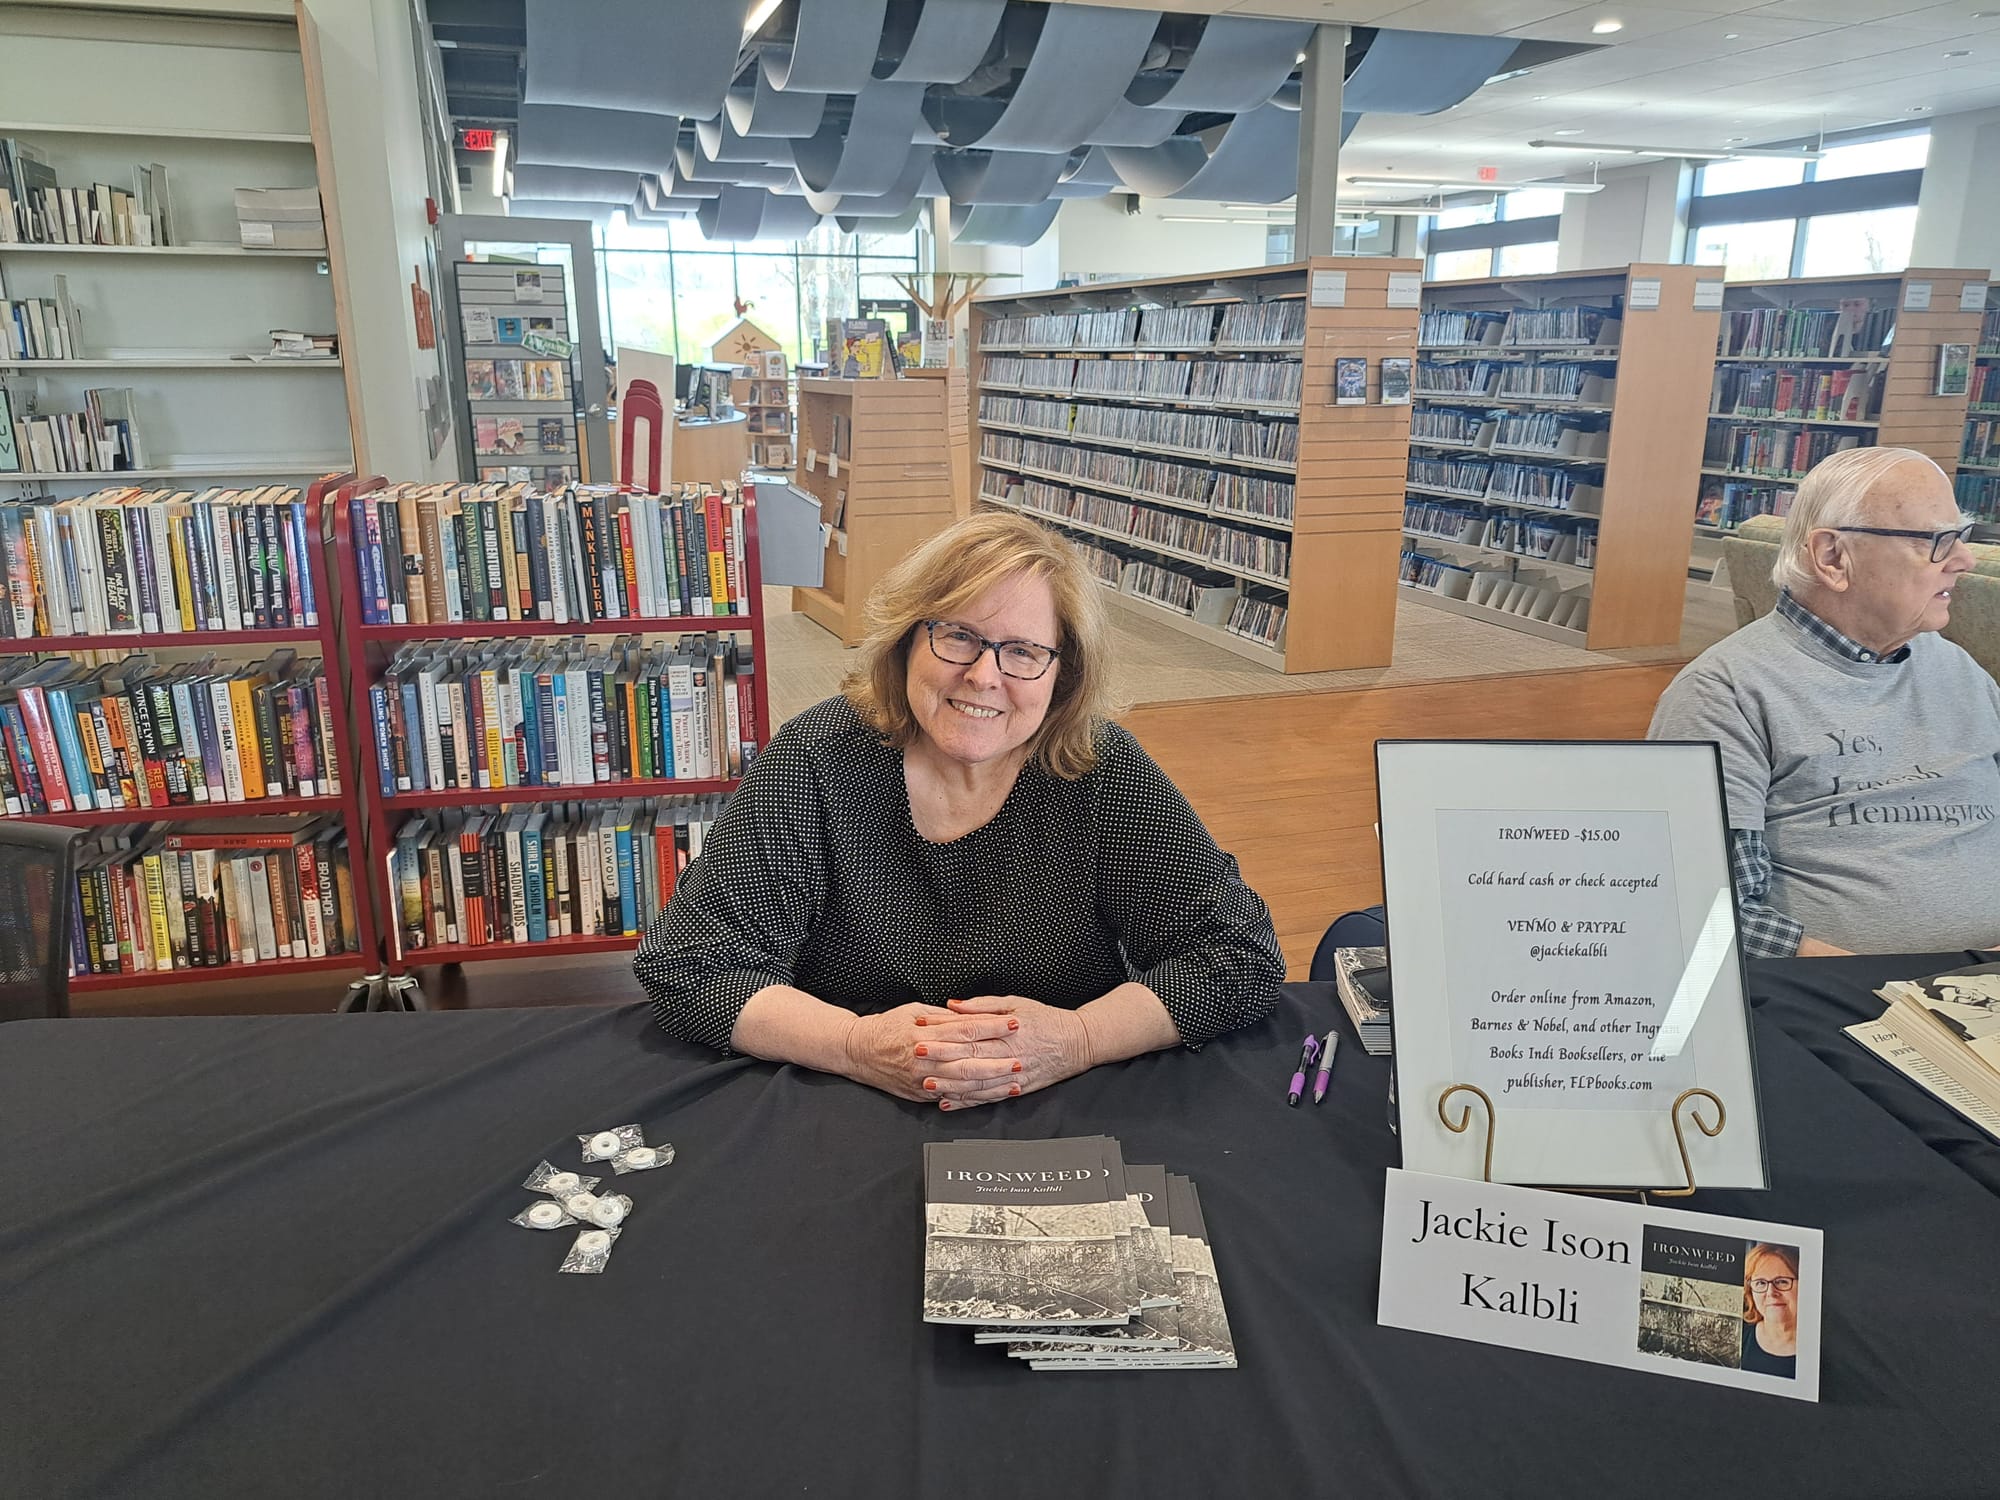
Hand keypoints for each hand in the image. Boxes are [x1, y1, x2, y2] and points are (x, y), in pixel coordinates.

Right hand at [838, 1002, 1015, 1105]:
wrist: (857, 1051)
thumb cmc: (887, 1026)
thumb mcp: (914, 1010)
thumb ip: (944, 1015)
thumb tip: (972, 1013)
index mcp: (923, 1033)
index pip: (965, 1029)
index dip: (991, 1027)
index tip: (1013, 1023)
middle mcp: (923, 1058)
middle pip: (967, 1060)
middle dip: (997, 1061)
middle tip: (1020, 1058)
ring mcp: (922, 1080)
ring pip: (962, 1084)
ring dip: (991, 1084)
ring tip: (1013, 1082)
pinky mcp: (920, 1095)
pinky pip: (951, 1099)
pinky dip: (973, 1099)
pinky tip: (991, 1096)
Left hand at [933, 995, 1093, 1109]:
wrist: (1079, 1042)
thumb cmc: (1047, 1019)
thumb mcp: (1016, 1003)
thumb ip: (983, 1006)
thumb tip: (953, 1005)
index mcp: (1008, 1030)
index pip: (970, 1032)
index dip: (943, 1032)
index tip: (921, 1030)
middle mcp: (1010, 1054)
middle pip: (969, 1057)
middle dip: (941, 1058)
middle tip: (915, 1057)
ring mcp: (1013, 1075)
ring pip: (977, 1082)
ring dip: (950, 1084)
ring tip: (926, 1084)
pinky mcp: (1017, 1089)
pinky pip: (988, 1098)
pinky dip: (968, 1102)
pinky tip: (949, 1103)